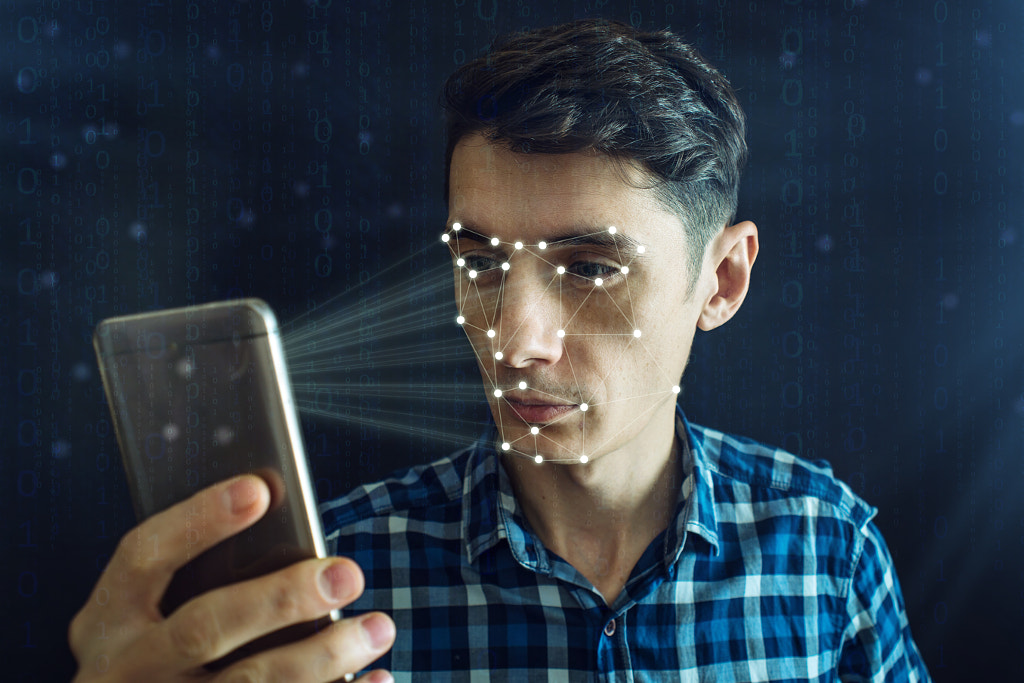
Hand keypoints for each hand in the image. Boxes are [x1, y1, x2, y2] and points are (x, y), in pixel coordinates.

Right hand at [69, 474, 395, 681]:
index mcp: (109, 619)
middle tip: (347, 574)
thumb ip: (198, 579)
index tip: (260, 489)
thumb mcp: (146, 619)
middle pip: (204, 627)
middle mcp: (127, 669)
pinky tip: (376, 678)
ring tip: (377, 627)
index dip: (200, 519)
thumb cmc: (155, 658)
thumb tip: (288, 535)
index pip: (145, 555)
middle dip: (281, 599)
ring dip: (323, 657)